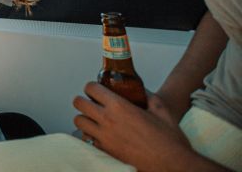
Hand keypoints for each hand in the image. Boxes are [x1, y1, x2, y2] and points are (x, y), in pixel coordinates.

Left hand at [73, 84, 202, 171]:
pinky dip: (89, 135)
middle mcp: (108, 121)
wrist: (173, 166)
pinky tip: (100, 135)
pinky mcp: (105, 152)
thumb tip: (141, 91)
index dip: (93, 87)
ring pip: (79, 121)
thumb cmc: (169, 141)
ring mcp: (104, 138)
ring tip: (94, 119)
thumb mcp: (161, 110)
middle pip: (79, 103)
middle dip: (84, 100)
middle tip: (93, 103)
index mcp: (120, 107)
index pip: (91, 88)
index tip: (97, 90)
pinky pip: (86, 139)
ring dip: (85, 118)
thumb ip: (148, 96)